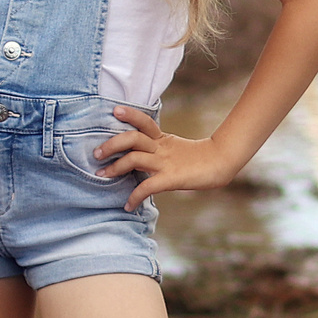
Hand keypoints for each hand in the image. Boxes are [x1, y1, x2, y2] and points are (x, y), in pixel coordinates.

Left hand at [93, 106, 240, 210]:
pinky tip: (128, 205)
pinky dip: (135, 196)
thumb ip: (158, 149)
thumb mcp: (175, 149)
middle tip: (96, 153)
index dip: (129, 114)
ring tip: (102, 176)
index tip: (114, 111)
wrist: (222, 164)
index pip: (144, 121)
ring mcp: (165, 163)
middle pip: (132, 138)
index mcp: (163, 139)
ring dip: (115, 167)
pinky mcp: (171, 178)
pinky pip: (147, 186)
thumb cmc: (199, 160)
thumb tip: (138, 155)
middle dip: (111, 145)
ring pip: (134, 159)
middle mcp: (161, 148)